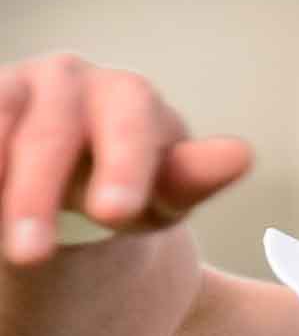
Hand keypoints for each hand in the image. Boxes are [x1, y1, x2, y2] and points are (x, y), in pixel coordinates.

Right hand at [0, 53, 252, 265]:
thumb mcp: (165, 192)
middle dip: (38, 197)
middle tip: (31, 257)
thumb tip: (240, 155)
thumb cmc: (133, 184)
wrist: (76, 172)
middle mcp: (68, 77)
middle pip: (51, 136)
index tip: (114, 213)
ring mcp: (12, 85)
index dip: (122, 167)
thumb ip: (192, 177)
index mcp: (129, 96)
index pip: (130, 126)